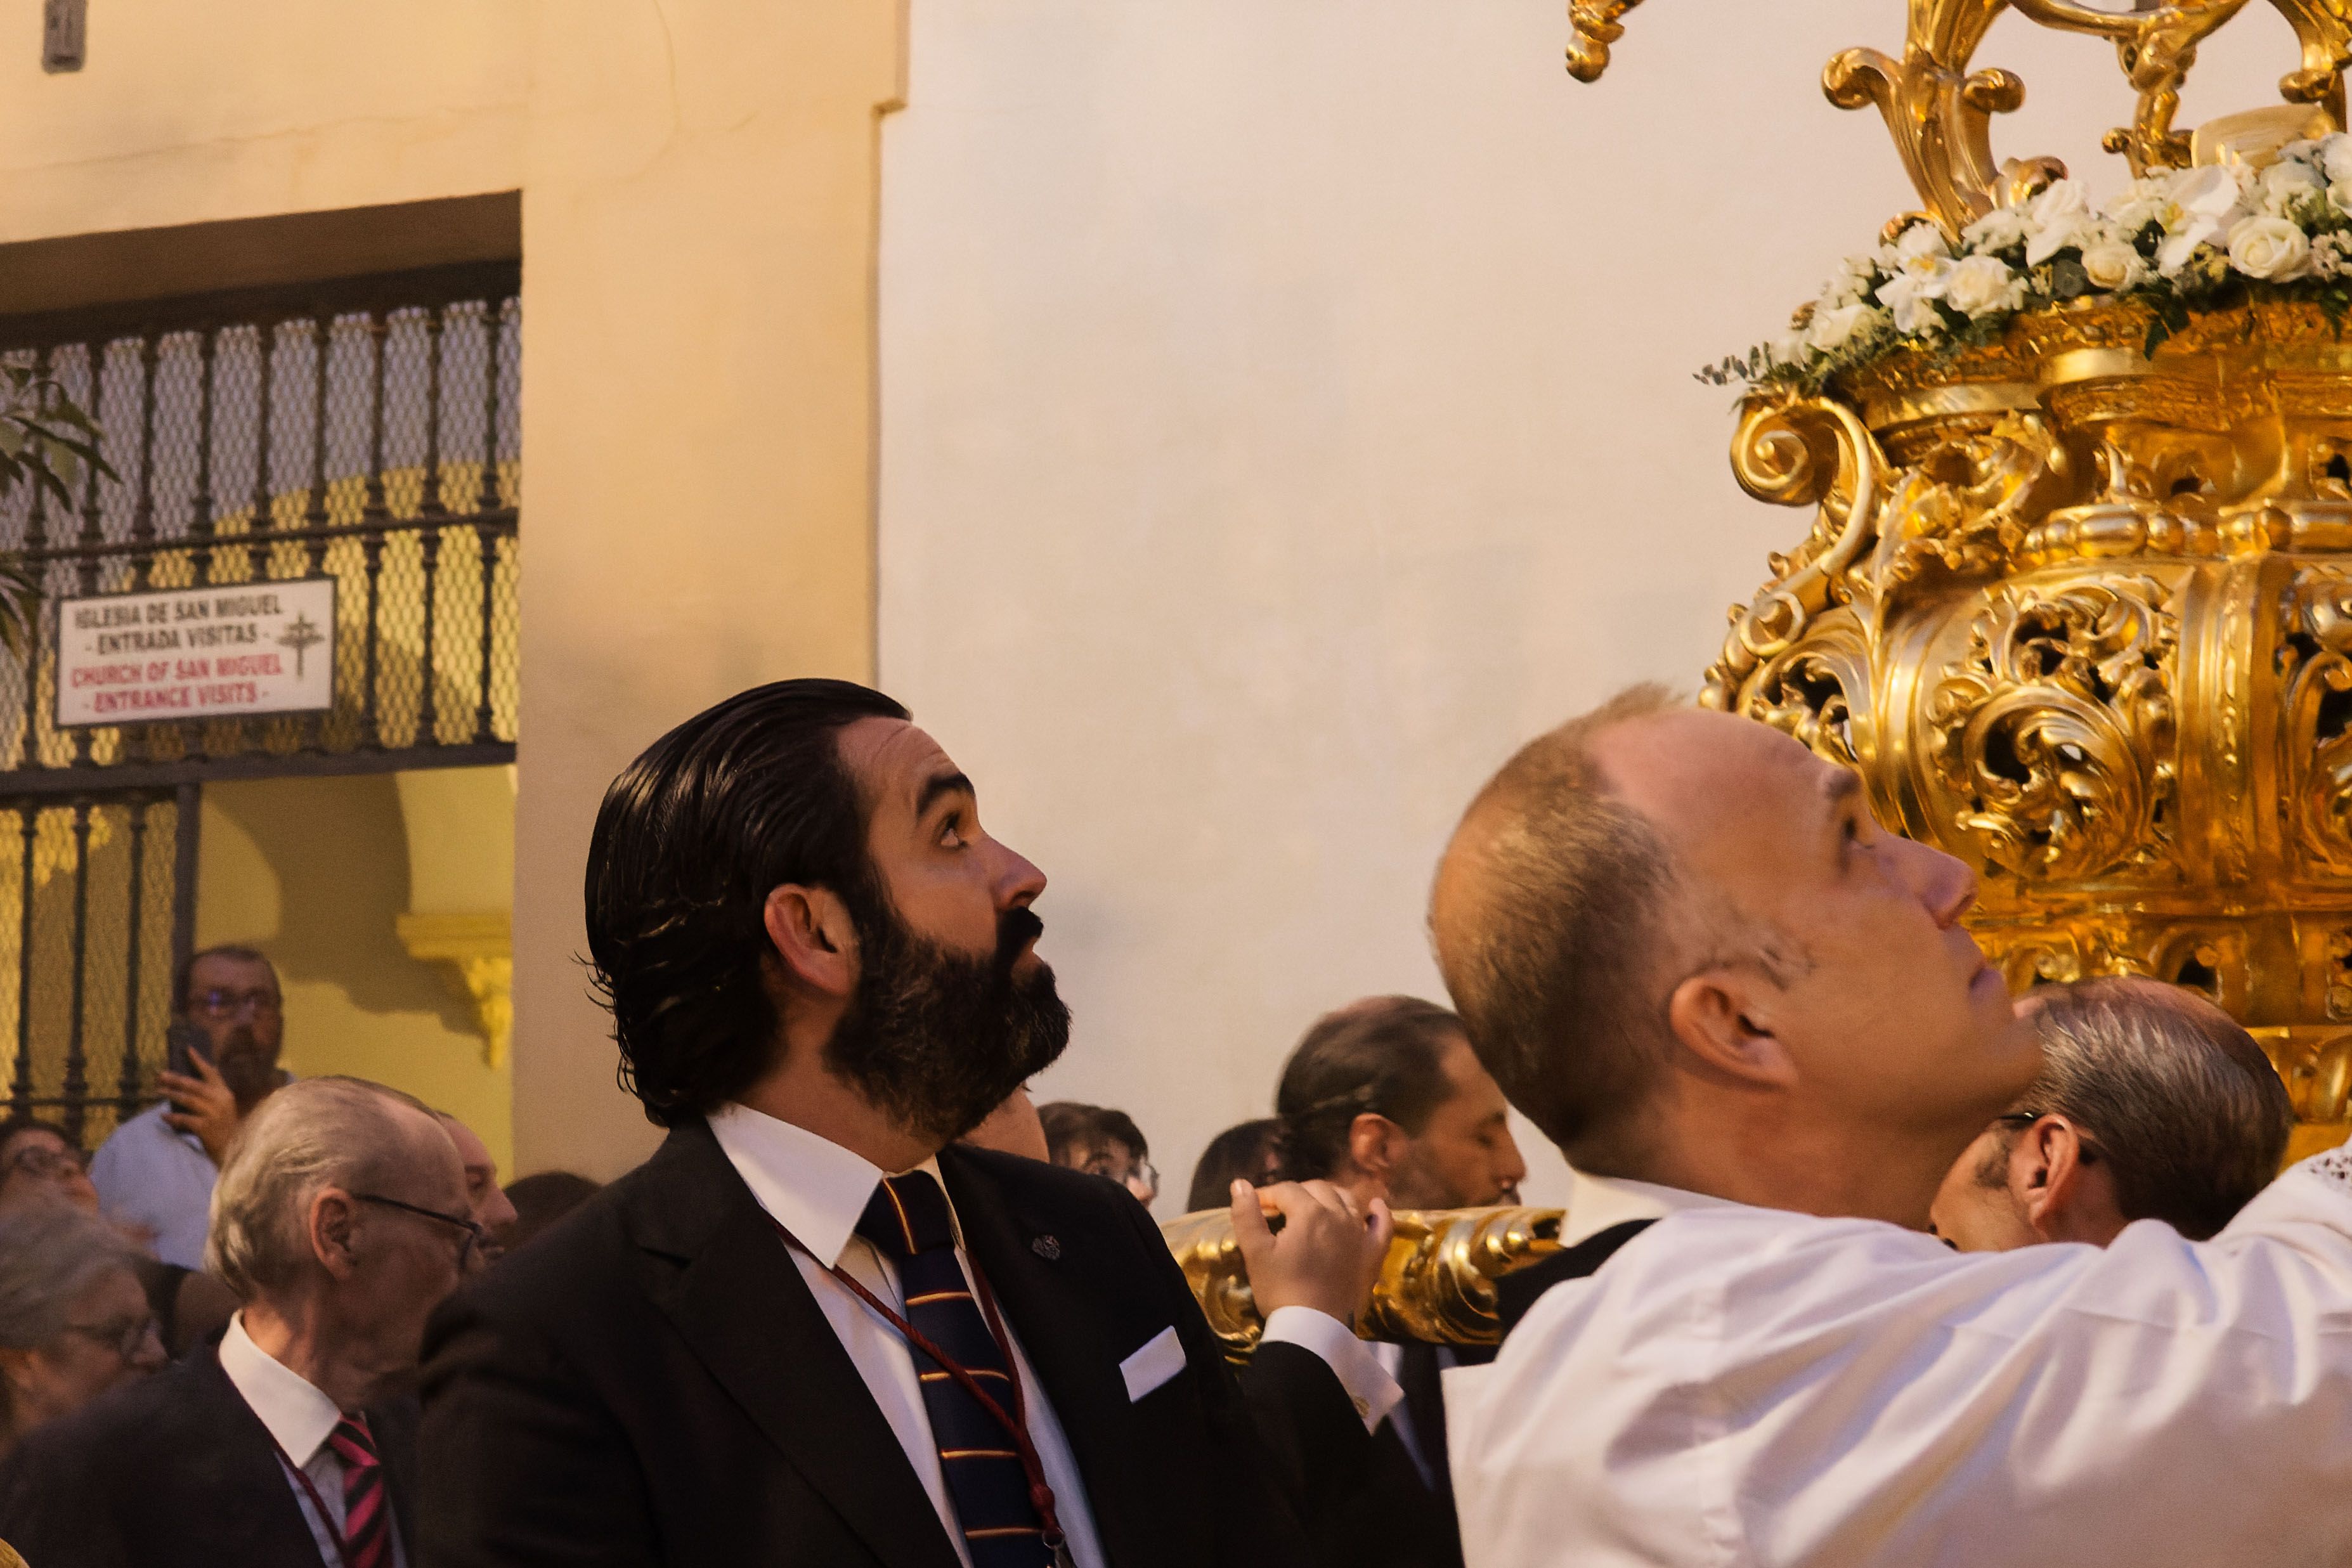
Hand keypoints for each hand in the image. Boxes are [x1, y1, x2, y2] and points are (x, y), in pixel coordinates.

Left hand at [159, 1052, 243, 1164]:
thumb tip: (188, 1085)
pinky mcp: (206, 1128)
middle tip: (160, 1075)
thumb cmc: (224, 1128)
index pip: (211, 1073)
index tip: (187, 1049)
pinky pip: (185, 1119)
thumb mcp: (223, 1108)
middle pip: (195, 1085)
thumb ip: (211, 1096)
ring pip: (188, 1100)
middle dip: (176, 1079)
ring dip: (171, 1094)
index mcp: (225, 1093)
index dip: (199, 1061)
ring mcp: (214, 1114)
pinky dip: (173, 1118)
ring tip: (158, 1091)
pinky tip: (163, 1116)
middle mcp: (221, 1101)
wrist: (232, 1151)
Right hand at [1230, 1178, 1391, 1326]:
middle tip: (1280, 1211)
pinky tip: (1374, 1205)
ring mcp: (1360, 1235)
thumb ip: (1246, 1216)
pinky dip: (1378, 1213)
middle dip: (1296, 1194)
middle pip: (1318, 1189)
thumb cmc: (1282, 1290)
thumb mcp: (1256, 1253)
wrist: (1315, 1329)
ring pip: (1347, 1201)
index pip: (1286, 1190)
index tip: (1254, 1207)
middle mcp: (1339, 1216)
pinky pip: (1382, 1226)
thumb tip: (1239, 1184)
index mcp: (1310, 1212)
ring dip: (1329, 1197)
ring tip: (1314, 1207)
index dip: (1267, 1195)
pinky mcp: (1372, 1256)